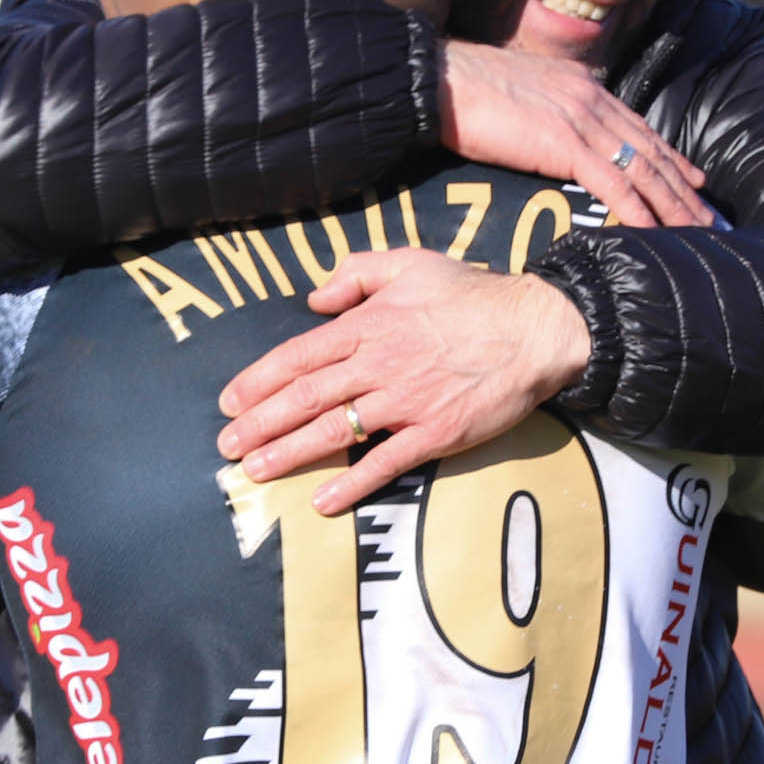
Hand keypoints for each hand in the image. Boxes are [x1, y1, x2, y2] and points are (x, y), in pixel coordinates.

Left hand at [216, 248, 591, 513]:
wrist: (535, 329)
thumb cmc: (473, 295)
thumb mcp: (412, 263)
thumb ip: (359, 273)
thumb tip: (316, 298)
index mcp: (369, 325)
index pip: (299, 355)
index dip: (259, 380)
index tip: (230, 401)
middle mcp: (380, 364)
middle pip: (306, 397)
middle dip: (260, 423)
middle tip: (227, 446)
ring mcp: (407, 402)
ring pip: (336, 430)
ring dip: (290, 453)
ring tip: (256, 472)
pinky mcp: (436, 433)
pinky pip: (386, 462)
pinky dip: (352, 482)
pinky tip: (323, 500)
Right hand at [442, 42, 709, 229]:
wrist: (437, 80)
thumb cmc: (463, 90)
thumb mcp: (520, 94)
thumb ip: (547, 110)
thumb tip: (552, 130)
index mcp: (583, 87)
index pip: (638, 127)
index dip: (670, 157)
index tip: (694, 182)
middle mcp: (592, 99)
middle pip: (651, 150)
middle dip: (685, 188)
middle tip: (713, 218)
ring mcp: (582, 120)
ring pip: (643, 169)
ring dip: (675, 205)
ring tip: (700, 233)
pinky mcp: (565, 144)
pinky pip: (613, 185)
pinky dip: (639, 212)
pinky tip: (656, 234)